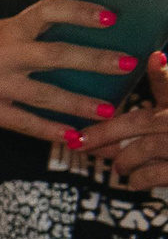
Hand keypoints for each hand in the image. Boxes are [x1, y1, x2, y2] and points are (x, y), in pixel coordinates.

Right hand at [0, 0, 134, 146]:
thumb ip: (32, 31)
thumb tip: (82, 30)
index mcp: (7, 29)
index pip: (47, 12)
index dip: (79, 12)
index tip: (109, 17)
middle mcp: (0, 54)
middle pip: (54, 56)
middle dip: (93, 61)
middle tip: (123, 65)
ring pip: (43, 95)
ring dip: (78, 104)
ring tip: (106, 111)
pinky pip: (22, 122)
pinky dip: (49, 130)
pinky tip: (71, 135)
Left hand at [80, 51, 167, 186]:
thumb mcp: (165, 113)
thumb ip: (151, 108)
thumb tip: (118, 102)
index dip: (162, 71)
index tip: (154, 58)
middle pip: (140, 121)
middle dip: (103, 133)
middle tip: (78, 142)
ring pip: (141, 149)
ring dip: (124, 161)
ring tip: (120, 167)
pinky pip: (150, 175)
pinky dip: (138, 179)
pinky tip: (137, 180)